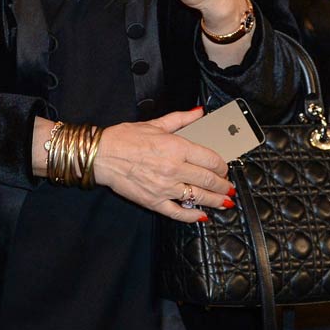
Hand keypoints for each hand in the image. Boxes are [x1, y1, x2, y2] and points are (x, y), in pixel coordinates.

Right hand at [89, 107, 233, 221]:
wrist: (101, 155)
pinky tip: (201, 216)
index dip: (222, 166)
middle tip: (229, 188)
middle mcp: (174, 168)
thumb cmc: (124, 138)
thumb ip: (181, 119)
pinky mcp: (154, 201)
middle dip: (223, 185)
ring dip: (216, 201)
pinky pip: (178, 213)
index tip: (224, 169)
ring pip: (198, 197)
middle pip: (208, 180)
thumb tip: (199, 112)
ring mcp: (164, 187)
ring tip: (225, 203)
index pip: (210, 159)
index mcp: (176, 147)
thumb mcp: (154, 124)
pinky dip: (192, 216)